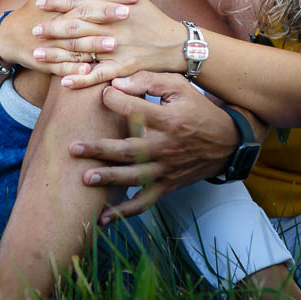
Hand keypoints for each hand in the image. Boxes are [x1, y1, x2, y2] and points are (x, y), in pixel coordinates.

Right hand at [0, 0, 141, 76]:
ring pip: (75, 45)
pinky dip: (73, 68)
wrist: (8, 37)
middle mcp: (58, 23)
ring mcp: (51, 44)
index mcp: (62, 5)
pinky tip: (88, 70)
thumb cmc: (34, 12)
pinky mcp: (46, 62)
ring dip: (94, 45)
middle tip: (129, 15)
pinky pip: (61, 66)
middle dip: (105, 17)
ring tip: (114, 45)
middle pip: (84, 19)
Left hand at [31, 0, 184, 87]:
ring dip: (58, 53)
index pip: (81, 2)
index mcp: (114, 7)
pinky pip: (98, 75)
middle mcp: (114, 27)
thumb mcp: (134, 0)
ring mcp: (117, 49)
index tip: (40, 2)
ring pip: (82, 50)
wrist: (176, 44)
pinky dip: (80, 79)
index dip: (59, 2)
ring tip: (38, 54)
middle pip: (76, 25)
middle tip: (33, 29)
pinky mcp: (123, 69)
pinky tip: (63, 81)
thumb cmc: (153, 20)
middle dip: (52, 27)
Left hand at [67, 71, 238, 222]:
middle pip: (129, 150)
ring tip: (85, 178)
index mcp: (168, 120)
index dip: (113, 100)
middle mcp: (165, 148)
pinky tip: (102, 219)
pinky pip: (143, 202)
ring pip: (133, 177)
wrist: (227, 142)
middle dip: (100, 149)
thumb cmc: (197, 109)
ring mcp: (165, 170)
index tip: (101, 94)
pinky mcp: (166, 185)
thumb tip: (116, 84)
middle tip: (73, 148)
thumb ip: (148, 81)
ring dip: (109, 179)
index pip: (134, 111)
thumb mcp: (179, 87)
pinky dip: (124, 213)